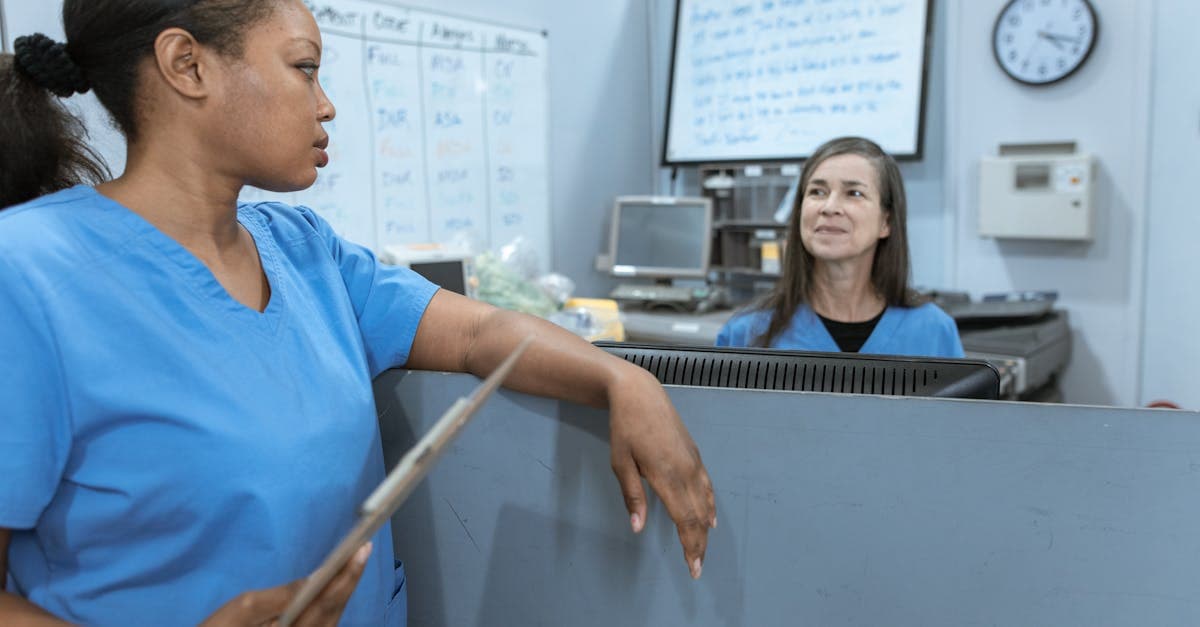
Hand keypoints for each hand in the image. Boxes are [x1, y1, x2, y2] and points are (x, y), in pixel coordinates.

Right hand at [199, 543, 371, 626]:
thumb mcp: (244, 609)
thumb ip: (282, 595)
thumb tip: (315, 578)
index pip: (328, 600)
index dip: (348, 575)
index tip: (361, 549)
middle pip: (335, 609)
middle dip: (350, 579)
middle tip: (363, 548)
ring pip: (332, 617)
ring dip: (344, 590)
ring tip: (353, 563)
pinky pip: (323, 622)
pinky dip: (332, 602)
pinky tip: (335, 586)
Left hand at [607, 367, 715, 578]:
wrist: (640, 393)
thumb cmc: (625, 427)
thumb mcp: (620, 462)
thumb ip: (632, 497)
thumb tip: (638, 528)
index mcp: (666, 476)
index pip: (685, 521)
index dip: (690, 546)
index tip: (692, 568)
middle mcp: (686, 471)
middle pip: (698, 517)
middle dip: (699, 545)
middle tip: (697, 568)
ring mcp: (693, 462)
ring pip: (705, 503)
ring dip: (705, 530)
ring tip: (702, 550)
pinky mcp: (694, 454)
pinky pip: (707, 486)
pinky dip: (710, 506)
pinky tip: (710, 518)